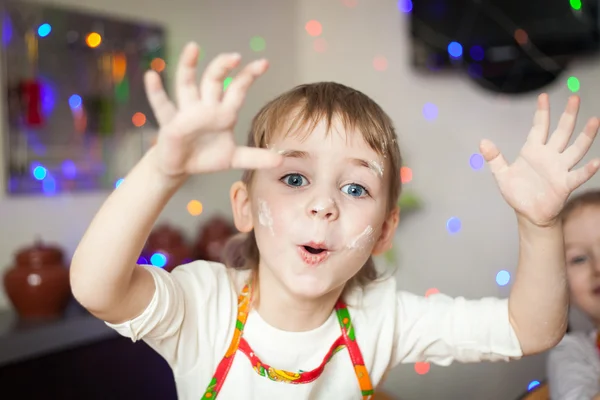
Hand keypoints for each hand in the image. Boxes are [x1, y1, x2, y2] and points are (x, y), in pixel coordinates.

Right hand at [144, 42, 282, 177]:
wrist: (181, 167)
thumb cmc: (207, 156)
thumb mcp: (234, 158)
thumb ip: (256, 157)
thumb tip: (281, 160)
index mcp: (223, 112)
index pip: (237, 89)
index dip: (249, 75)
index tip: (264, 63)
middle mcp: (205, 106)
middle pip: (213, 80)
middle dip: (223, 67)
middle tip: (235, 56)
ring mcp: (186, 112)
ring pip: (187, 84)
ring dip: (188, 66)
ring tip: (193, 47)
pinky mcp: (170, 124)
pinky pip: (162, 106)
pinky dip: (156, 91)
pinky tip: (152, 76)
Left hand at [481, 94, 599, 226]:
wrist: (528, 214)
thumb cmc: (517, 193)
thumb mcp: (502, 175)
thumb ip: (494, 158)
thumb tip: (482, 142)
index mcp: (533, 151)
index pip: (539, 127)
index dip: (542, 112)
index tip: (543, 96)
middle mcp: (549, 156)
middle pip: (561, 132)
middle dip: (568, 115)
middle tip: (575, 97)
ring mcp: (559, 169)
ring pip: (575, 149)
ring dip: (585, 136)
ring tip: (594, 121)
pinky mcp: (564, 184)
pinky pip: (578, 175)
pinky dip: (588, 169)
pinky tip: (597, 162)